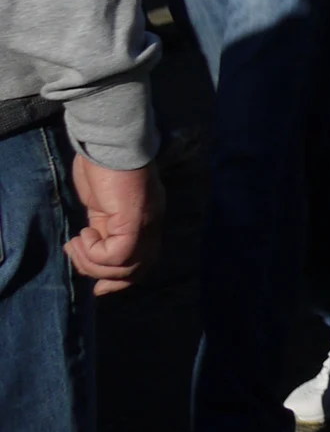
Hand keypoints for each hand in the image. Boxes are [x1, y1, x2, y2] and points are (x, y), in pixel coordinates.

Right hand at [68, 156, 162, 294]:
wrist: (109, 142)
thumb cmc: (102, 167)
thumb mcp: (102, 206)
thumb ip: (103, 228)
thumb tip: (90, 251)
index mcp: (146, 220)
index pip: (143, 262)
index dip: (120, 280)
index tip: (98, 288)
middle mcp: (151, 223)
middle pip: (137, 270)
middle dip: (103, 275)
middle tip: (78, 257)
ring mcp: (146, 222)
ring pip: (125, 267)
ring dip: (92, 263)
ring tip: (77, 243)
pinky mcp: (135, 219)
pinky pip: (116, 254)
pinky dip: (94, 252)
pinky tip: (83, 233)